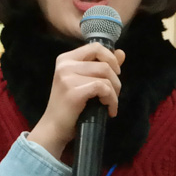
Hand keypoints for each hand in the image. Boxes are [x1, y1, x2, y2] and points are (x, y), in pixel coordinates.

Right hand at [27, 43, 125, 159]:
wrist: (54, 127)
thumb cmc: (70, 105)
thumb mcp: (85, 81)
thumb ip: (103, 65)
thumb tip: (122, 52)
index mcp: (66, 59)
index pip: (95, 47)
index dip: (111, 58)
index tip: (116, 73)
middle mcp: (65, 65)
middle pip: (104, 64)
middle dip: (116, 80)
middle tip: (114, 94)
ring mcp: (68, 77)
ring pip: (106, 77)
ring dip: (114, 93)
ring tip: (110, 104)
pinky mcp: (74, 91)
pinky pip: (103, 89)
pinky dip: (111, 100)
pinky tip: (109, 110)